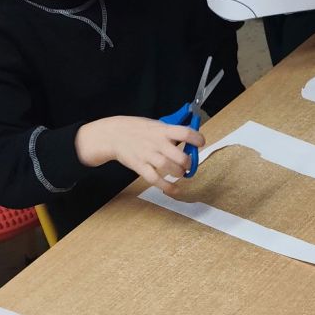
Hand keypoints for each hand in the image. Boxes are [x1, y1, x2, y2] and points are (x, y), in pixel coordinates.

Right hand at [75, 116, 204, 197]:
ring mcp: (148, 155)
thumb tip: (191, 139)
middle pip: (179, 156)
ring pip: (169, 168)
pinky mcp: (140, 167)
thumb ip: (171, 132)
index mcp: (162, 130)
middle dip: (188, 162)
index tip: (200, 142)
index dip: (196, 138)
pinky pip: (156, 180)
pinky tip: (175, 190)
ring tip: (180, 173)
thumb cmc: (138, 129)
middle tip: (187, 164)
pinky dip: (168, 187)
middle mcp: (156, 143)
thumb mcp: (155, 125)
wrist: (113, 134)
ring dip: (179, 173)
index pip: (184, 132)